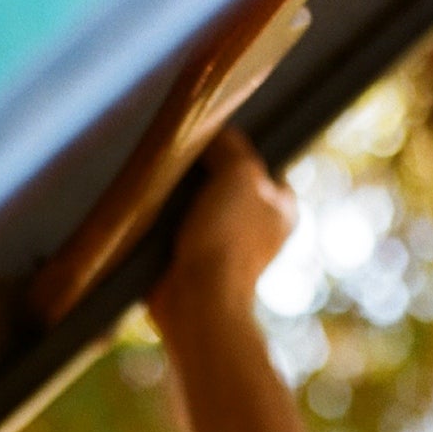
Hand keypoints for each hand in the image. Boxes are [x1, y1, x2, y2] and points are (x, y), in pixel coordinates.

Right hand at [149, 128, 297, 325]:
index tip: (207, 138)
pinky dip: (162, 217)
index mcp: (282, 207)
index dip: (233, 147)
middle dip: (201, 169)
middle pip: (224, 179)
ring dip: (177, 193)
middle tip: (179, 157)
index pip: (259, 161)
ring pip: (196, 201)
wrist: (197, 300)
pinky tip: (151, 208)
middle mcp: (258, 226)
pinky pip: (174, 225)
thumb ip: (231, 145)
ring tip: (162, 182)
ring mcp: (224, 245)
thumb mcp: (240, 173)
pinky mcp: (191, 258)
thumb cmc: (227, 239)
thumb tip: (211, 131)